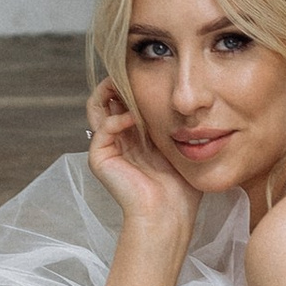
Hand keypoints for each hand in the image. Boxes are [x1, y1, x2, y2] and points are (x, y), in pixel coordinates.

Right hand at [88, 79, 199, 248]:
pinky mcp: (100, 159)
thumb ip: (178, 122)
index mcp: (135, 135)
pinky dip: (116, 119)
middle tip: (132, 70)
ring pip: (97, 107)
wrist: (168, 216)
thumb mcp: (182, 146)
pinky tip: (132, 118)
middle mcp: (118, 138)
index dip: (132, 82)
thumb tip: (188, 97)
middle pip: (106, 98)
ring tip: (126, 84)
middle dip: (118, 80)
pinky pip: (102, 129)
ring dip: (111, 92)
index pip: (125, 98)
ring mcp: (107, 148)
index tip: (149, 69)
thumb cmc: (180, 188)